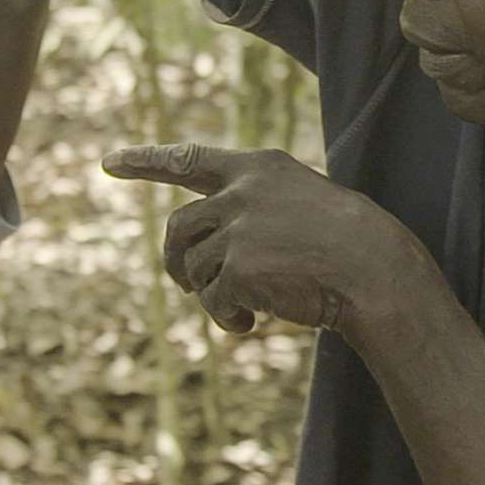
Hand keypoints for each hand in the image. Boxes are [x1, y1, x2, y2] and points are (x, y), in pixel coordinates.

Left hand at [103, 144, 440, 343]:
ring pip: (194, 268)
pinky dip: (225, 318)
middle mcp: (241, 191)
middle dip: (174, 260)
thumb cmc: (349, 244)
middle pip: (178, 226)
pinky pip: (211, 301)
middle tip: (186, 285)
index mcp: (259, 166)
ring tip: (242, 310)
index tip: (109, 163)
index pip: (188, 159)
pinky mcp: (237, 267)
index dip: (145, 162)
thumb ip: (255, 210)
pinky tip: (250, 325)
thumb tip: (206, 250)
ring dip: (211, 295)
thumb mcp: (302, 205)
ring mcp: (237, 227)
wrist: (376, 271)